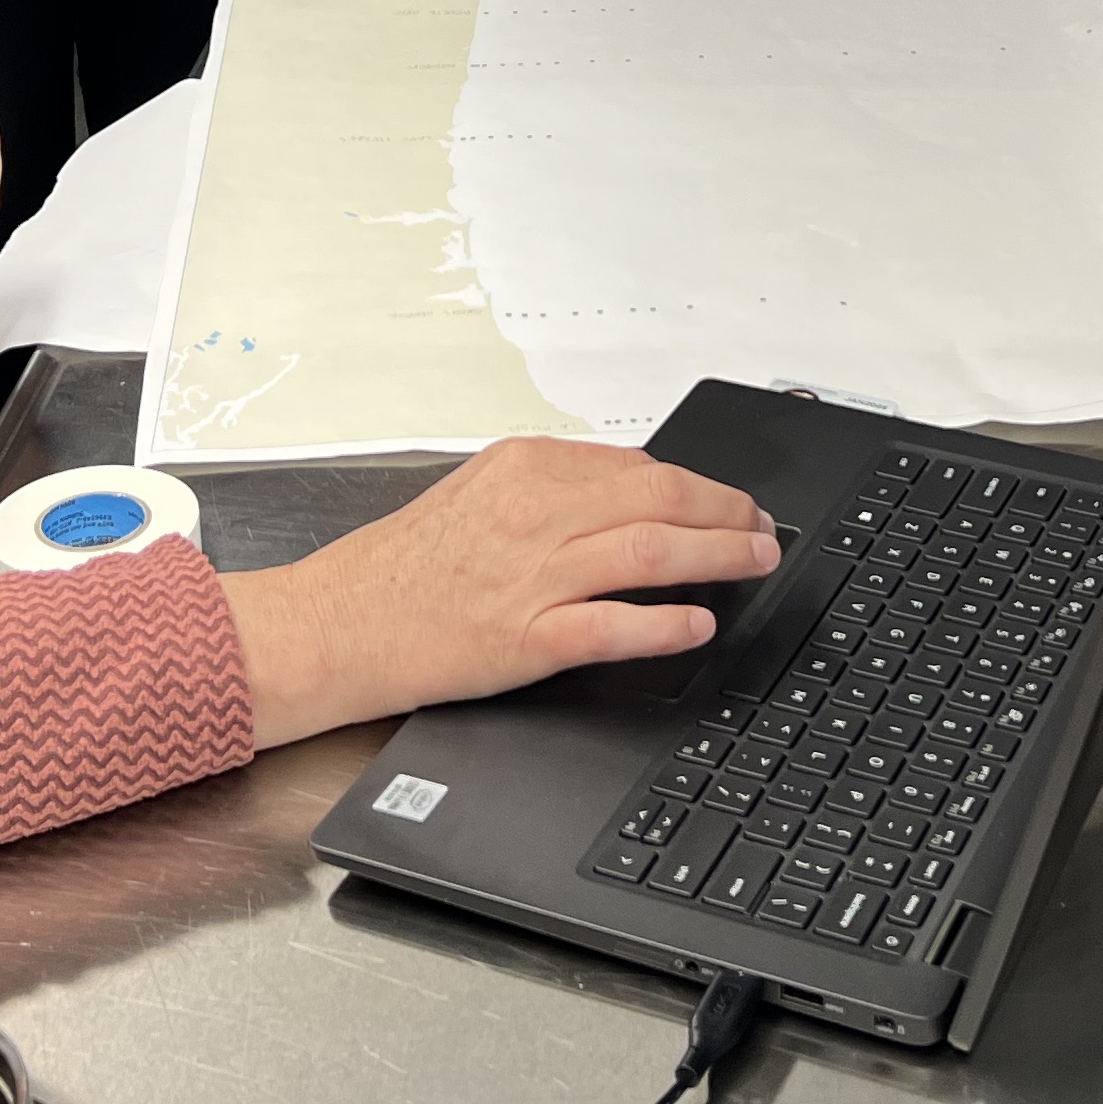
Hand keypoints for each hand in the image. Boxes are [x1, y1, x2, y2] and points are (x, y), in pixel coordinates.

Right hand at [217, 439, 778, 748]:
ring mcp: (533, 575)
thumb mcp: (478, 497)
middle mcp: (534, 512)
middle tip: (763, 529)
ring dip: (718, 555)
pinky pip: (612, 625)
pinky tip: (698, 624)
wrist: (339, 622)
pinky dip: (664, 624)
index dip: (699, 485)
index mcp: (525, 469)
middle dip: (726, 513)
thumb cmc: (403, 568)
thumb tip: (634, 488)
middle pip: (659, 499)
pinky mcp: (526, 638)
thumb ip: (551, 490)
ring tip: (755, 562)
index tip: (729, 501)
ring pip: (651, 552)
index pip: (638, 466)